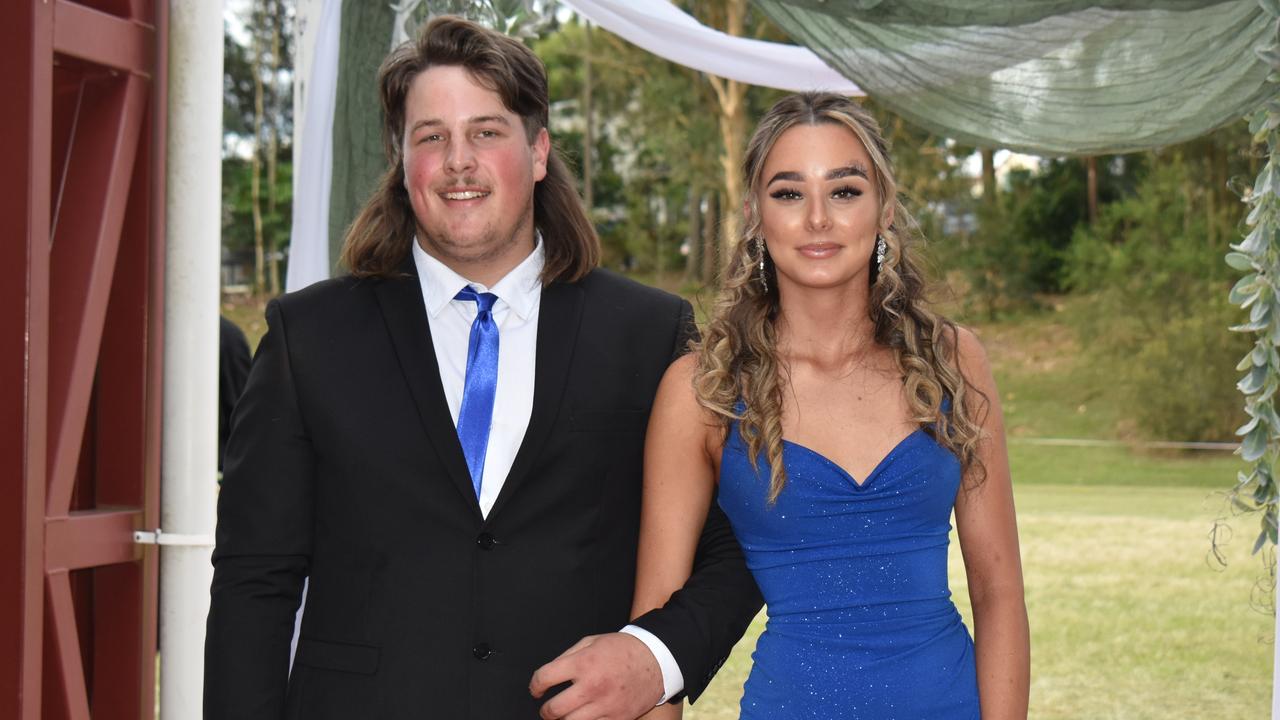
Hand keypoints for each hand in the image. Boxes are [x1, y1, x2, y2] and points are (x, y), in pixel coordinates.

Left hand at [529, 632, 663, 719]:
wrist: (655, 660)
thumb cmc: (623, 650)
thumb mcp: (592, 641)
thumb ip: (567, 656)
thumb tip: (549, 673)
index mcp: (582, 663)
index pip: (544, 678)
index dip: (535, 685)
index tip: (536, 689)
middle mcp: (591, 686)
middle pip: (553, 709)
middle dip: (545, 710)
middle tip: (547, 708)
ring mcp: (604, 705)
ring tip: (563, 714)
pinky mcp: (616, 718)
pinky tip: (584, 716)